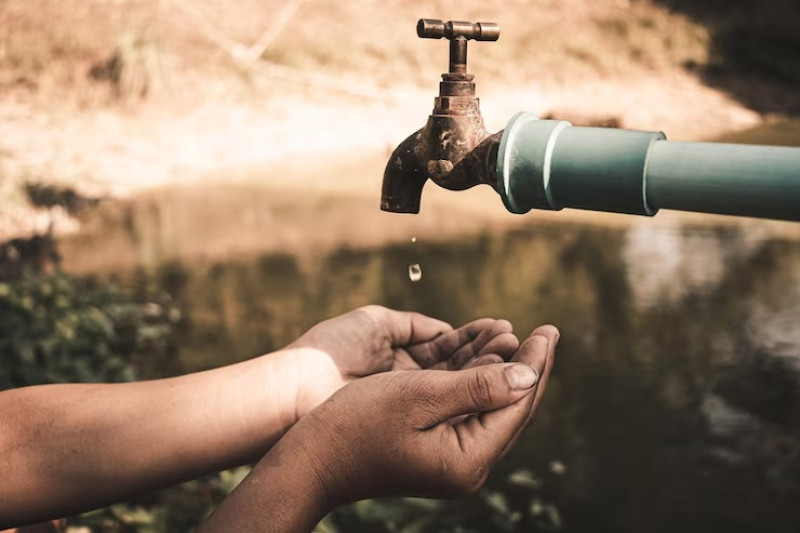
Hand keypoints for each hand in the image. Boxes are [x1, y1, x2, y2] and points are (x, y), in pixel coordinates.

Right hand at [286, 324, 557, 505]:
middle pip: (512, 410)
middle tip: (548, 331)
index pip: (518, 405)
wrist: (311, 458)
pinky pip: (472, 412)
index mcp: (468, 459)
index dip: (536, 364)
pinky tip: (488, 362)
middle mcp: (467, 466)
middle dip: (530, 367)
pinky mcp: (437, 451)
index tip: (549, 329)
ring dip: (507, 372)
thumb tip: (528, 375)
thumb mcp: (420, 396)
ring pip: (493, 410)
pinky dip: (483, 384)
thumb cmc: (358, 423)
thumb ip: (477, 386)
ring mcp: (452, 461)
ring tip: (521, 337)